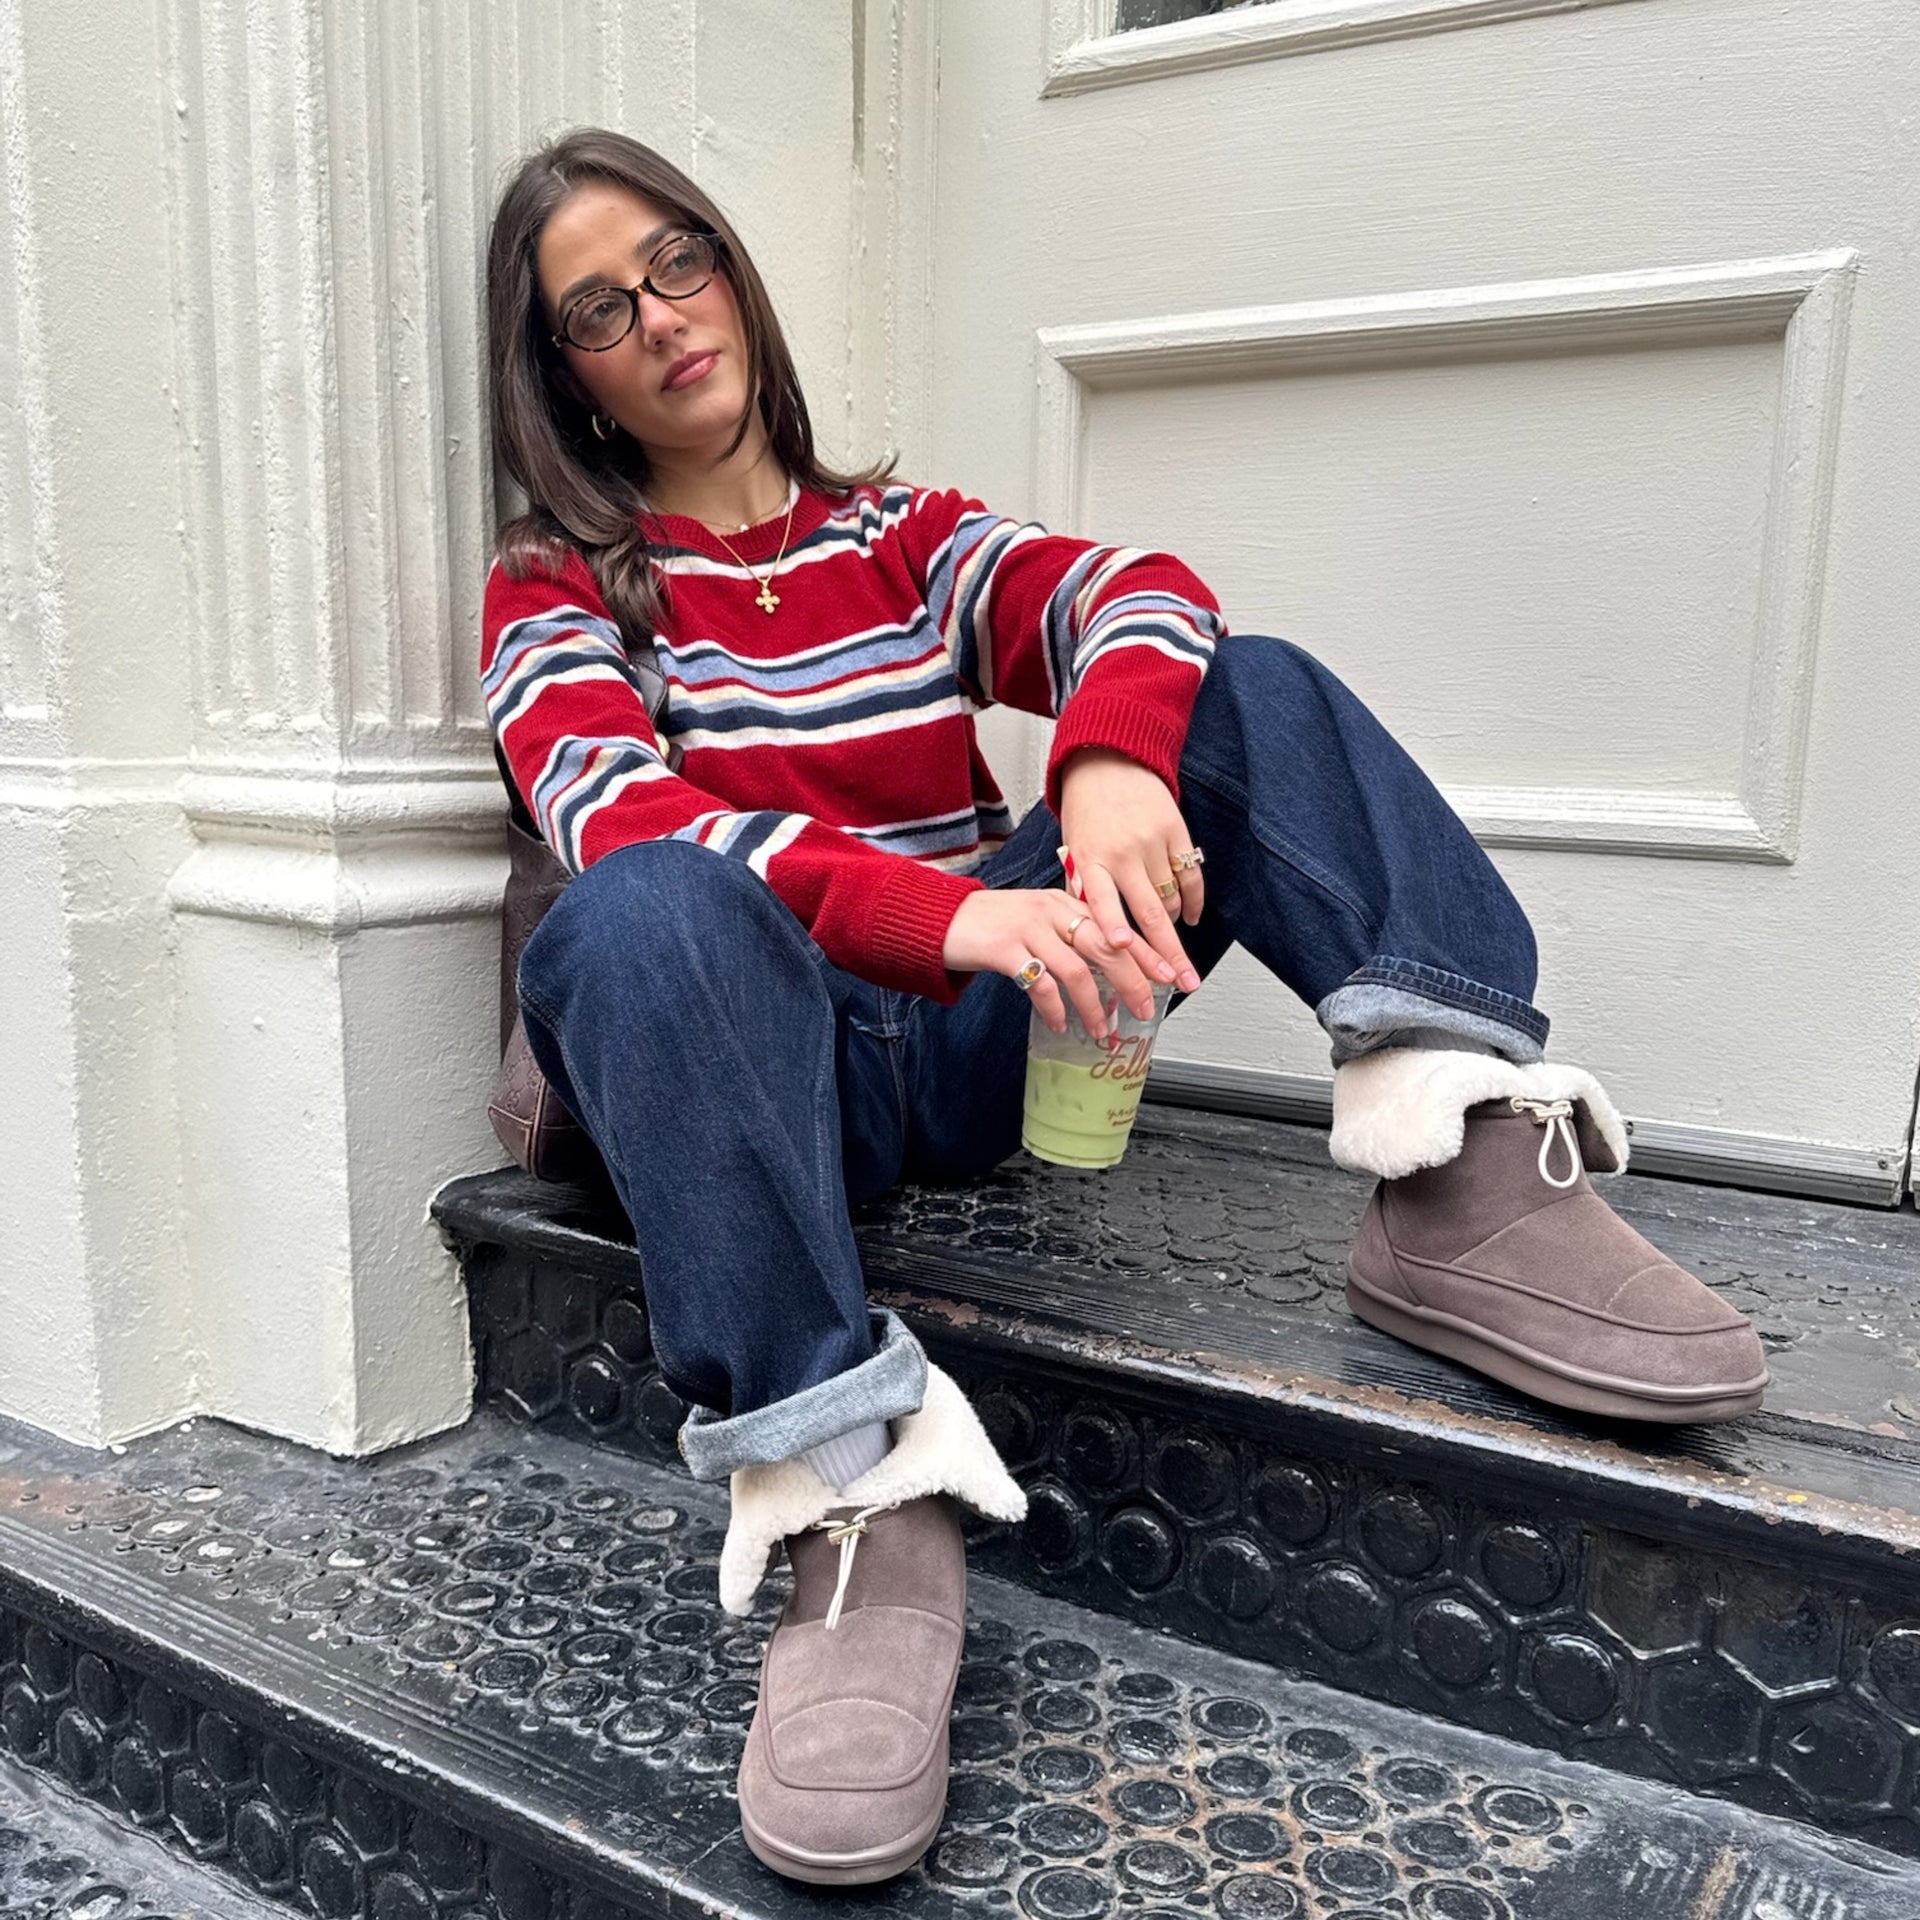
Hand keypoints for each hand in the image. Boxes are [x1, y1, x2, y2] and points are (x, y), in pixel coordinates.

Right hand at [941, 885, 1167, 1034]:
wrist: (939, 917)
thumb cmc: (990, 924)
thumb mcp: (1035, 919)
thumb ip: (1067, 935)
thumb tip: (1105, 972)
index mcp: (1064, 902)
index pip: (1116, 927)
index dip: (1147, 953)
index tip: (1171, 976)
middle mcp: (1052, 911)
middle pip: (1107, 946)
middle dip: (1133, 981)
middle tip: (1147, 1009)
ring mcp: (1028, 928)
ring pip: (1077, 970)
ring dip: (1093, 1006)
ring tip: (1100, 1030)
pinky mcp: (1005, 948)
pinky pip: (1040, 984)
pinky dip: (1054, 1008)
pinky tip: (1058, 1023)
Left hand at [1056, 748, 1204, 996]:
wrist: (1110, 759)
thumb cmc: (1088, 809)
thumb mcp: (1074, 848)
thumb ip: (1085, 888)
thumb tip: (1091, 932)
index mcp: (1090, 858)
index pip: (1101, 901)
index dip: (1112, 927)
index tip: (1123, 950)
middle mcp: (1122, 852)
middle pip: (1150, 913)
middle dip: (1168, 955)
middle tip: (1183, 983)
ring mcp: (1152, 842)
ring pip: (1171, 899)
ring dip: (1172, 926)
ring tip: (1172, 949)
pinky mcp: (1176, 831)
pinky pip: (1191, 877)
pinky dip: (1193, 902)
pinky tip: (1190, 917)